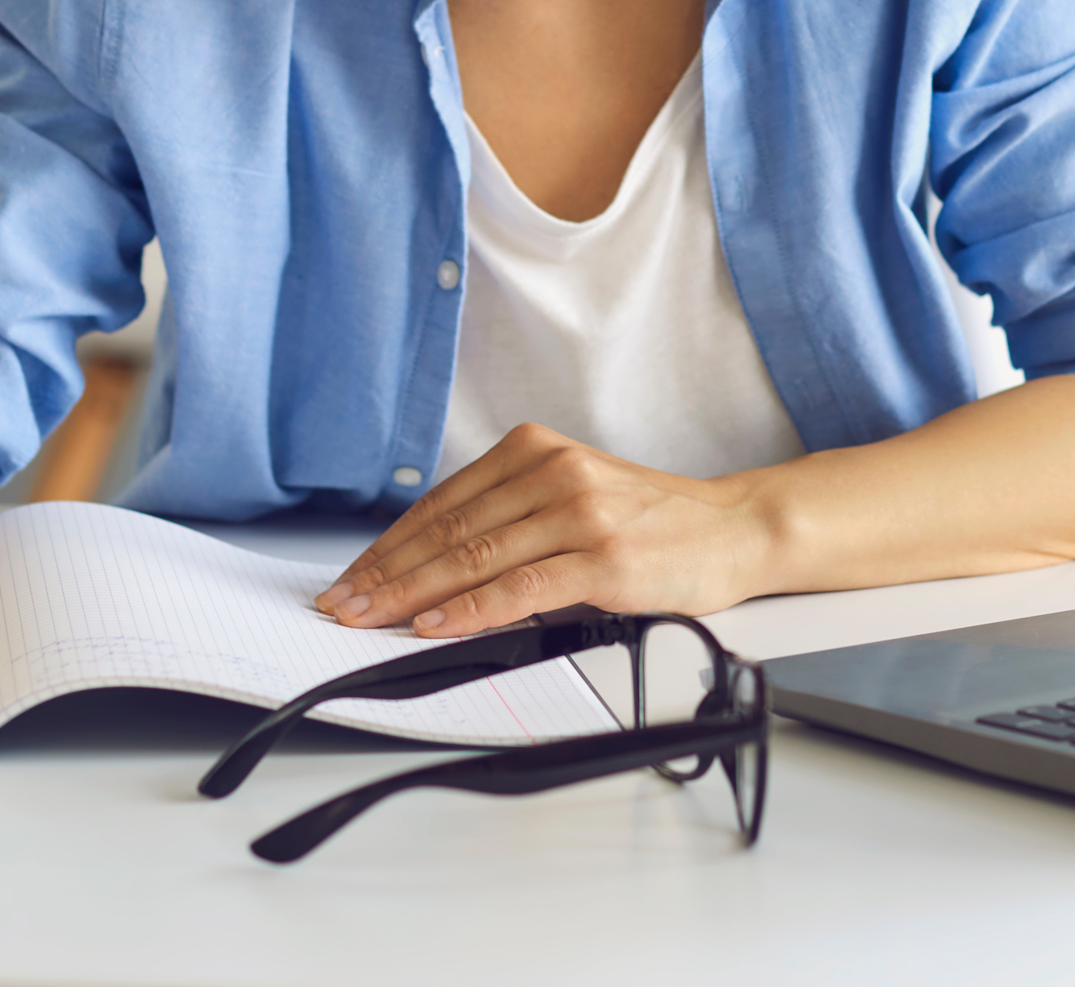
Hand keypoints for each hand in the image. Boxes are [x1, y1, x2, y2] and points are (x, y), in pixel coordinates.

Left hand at [315, 423, 780, 636]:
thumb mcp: (573, 496)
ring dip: (412, 596)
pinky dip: (470, 610)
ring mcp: (579, 513)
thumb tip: (432, 565)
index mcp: (536, 450)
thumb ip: (511, 517)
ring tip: (371, 621)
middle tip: (341, 605)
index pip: (442, 504)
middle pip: (448, 531)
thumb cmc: (652, 522)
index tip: (351, 577)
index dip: (388, 546)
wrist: (734, 528)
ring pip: (475, 559)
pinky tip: (436, 625)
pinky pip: (521, 588)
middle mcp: (553, 472)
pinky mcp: (604, 559)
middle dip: (385, 574)